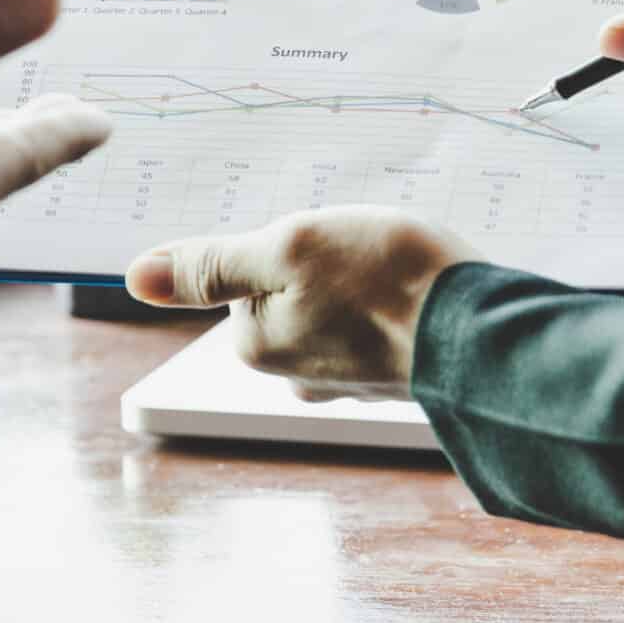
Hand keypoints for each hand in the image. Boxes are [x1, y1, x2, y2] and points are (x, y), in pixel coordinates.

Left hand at [125, 207, 467, 400]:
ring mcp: (347, 381)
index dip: (287, 241)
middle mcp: (295, 374)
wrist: (486, 333)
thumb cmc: (389, 282)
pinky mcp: (393, 376)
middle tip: (366, 251)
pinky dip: (394, 301)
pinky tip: (420, 291)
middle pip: (292, 289)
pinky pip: (378, 322)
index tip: (326, 242)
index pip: (248, 271)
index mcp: (258, 344)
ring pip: (337, 305)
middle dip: (324, 261)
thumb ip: (213, 264)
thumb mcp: (288, 248)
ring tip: (397, 269)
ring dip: (363, 280)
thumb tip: (136, 278)